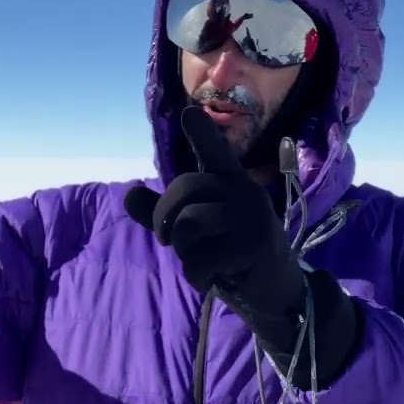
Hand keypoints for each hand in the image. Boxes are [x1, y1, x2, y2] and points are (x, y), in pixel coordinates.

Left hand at [124, 106, 303, 315]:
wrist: (273, 290)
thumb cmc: (230, 254)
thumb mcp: (192, 232)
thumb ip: (161, 214)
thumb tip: (130, 195)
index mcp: (229, 181)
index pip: (214, 151)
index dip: (201, 132)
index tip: (189, 114)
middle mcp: (244, 190)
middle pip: (185, 189)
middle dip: (164, 219)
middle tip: (168, 241)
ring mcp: (252, 215)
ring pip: (189, 222)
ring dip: (184, 250)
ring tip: (202, 261)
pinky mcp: (255, 244)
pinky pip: (202, 257)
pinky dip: (197, 274)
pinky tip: (212, 278)